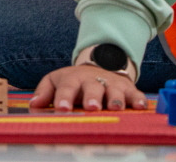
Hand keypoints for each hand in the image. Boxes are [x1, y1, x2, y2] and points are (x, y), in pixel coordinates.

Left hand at [29, 65, 147, 111]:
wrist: (99, 67)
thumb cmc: (74, 82)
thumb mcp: (55, 81)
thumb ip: (44, 92)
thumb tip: (33, 105)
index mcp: (73, 79)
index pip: (66, 87)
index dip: (64, 98)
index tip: (61, 108)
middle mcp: (93, 80)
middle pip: (92, 87)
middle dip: (92, 97)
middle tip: (92, 107)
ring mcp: (112, 84)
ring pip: (114, 90)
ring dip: (116, 99)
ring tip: (116, 108)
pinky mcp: (128, 89)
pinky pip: (135, 94)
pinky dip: (139, 100)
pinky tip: (141, 107)